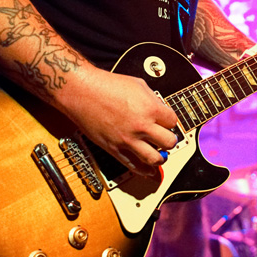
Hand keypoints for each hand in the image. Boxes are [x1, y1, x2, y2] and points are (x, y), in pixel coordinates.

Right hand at [60, 67, 178, 176]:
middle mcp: (141, 126)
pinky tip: (148, 170)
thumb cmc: (107, 86)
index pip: (173, 122)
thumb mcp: (138, 85)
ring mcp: (128, 140)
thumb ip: (152, 99)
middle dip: (170, 141)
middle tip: (166, 139)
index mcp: (150, 108)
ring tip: (160, 155)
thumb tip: (160, 109)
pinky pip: (133, 166)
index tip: (166, 122)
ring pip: (155, 159)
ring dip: (161, 158)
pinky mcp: (115, 149)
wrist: (83, 93)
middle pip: (169, 142)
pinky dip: (144, 171)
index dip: (170, 122)